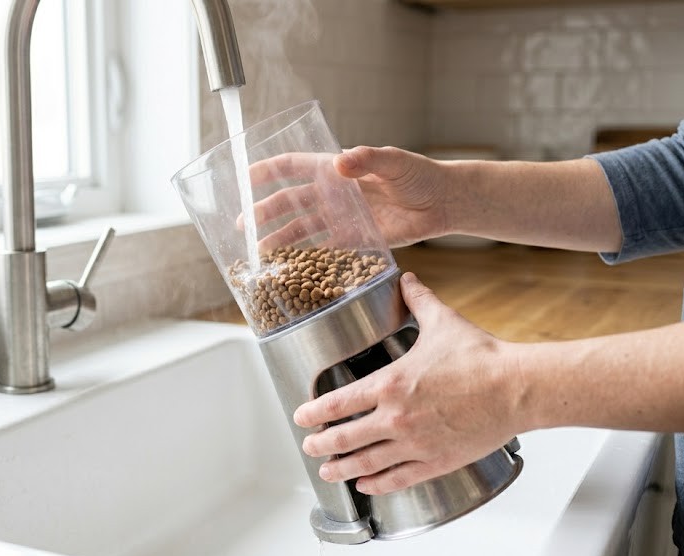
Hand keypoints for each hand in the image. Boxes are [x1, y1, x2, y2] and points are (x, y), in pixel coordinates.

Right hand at [245, 147, 450, 249]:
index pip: (293, 167)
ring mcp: (341, 217)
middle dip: (263, 212)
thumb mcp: (394, 161)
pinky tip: (290, 268)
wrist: (442, 203)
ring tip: (259, 253)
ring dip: (279, 239)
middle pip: (289, 202)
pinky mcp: (354, 240)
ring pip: (301, 229)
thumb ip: (368, 160)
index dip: (266, 171)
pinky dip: (306, 259)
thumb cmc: (420, 174)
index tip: (243, 179)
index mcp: (336, 169)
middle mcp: (333, 193)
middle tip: (242, 225)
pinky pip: (323, 250)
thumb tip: (340, 163)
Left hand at [293, 272, 525, 494]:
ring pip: (367, 463)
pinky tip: (366, 486)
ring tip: (327, 471)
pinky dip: (377, 484)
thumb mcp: (441, 322)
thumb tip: (407, 280)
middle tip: (309, 447)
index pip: (339, 403)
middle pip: (345, 438)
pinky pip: (399, 478)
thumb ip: (418, 301)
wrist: (516, 388)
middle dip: (321, 444)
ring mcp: (415, 444)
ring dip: (342, 469)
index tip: (301, 417)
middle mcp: (396, 418)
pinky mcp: (437, 462)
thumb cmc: (481, 357)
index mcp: (390, 384)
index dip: (314, 412)